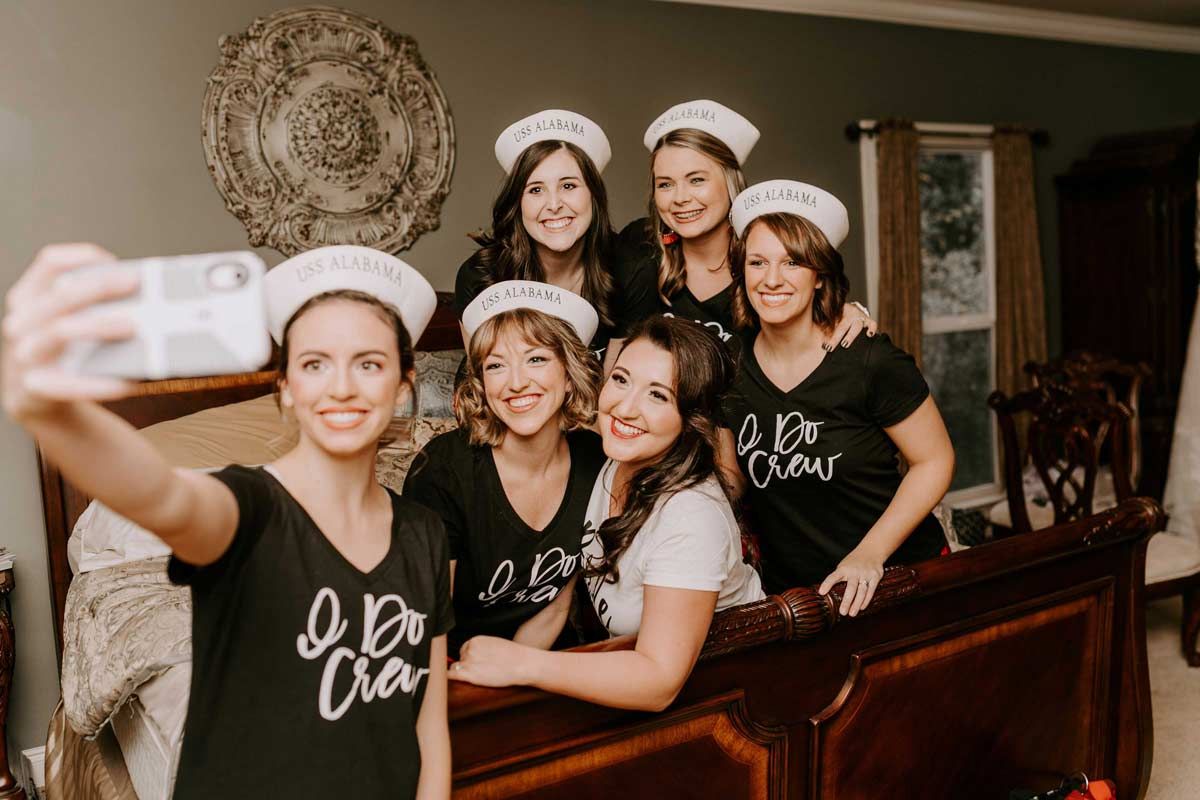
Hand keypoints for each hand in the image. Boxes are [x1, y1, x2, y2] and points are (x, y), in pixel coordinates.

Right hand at [2, 244, 138, 419]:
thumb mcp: (71, 320)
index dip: (83, 257)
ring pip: (59, 330)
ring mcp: (24, 354)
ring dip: (98, 326)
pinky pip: (65, 383)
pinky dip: (96, 383)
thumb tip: (150, 297)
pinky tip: (125, 383)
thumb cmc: (66, 350)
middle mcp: (21, 322)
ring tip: (133, 327)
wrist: (38, 397)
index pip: (51, 263)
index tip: (116, 261)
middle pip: (60, 294)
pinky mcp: (34, 387)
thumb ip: (96, 306)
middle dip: (99, 286)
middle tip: (135, 283)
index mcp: (30, 297)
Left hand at [447, 635, 534, 687]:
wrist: (522, 664)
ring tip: (480, 677)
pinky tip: (456, 682)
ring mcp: (468, 661)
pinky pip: (450, 675)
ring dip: (464, 673)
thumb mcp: (495, 645)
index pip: (464, 650)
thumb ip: (482, 648)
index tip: (477, 665)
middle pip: (460, 659)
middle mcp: (469, 649)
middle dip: (467, 666)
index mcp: (476, 640)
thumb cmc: (514, 656)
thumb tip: (475, 657)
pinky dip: (451, 678)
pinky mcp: (468, 674)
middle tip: (481, 672)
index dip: (470, 658)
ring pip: (456, 668)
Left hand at [818, 551, 883, 616]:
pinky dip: (866, 600)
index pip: (833, 577)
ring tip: (852, 614)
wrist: (872, 550)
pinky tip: (862, 607)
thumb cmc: (854, 561)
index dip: (827, 584)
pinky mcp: (875, 576)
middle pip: (851, 588)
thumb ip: (838, 577)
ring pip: (862, 591)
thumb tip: (827, 592)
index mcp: (844, 569)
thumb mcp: (844, 566)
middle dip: (846, 601)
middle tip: (842, 612)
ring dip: (857, 603)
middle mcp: (854, 571)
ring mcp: (866, 574)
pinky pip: (871, 590)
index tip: (821, 592)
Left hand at [824, 301, 876, 350]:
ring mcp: (860, 315)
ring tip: (845, 344)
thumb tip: (813, 333)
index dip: (825, 332)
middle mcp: (850, 312)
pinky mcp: (869, 320)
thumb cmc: (837, 316)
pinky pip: (873, 324)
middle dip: (835, 338)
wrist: (851, 310)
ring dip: (850, 336)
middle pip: (842, 326)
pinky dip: (872, 329)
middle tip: (829, 347)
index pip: (831, 321)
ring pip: (856, 326)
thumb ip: (822, 323)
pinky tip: (869, 335)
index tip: (822, 343)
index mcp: (838, 310)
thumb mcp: (829, 317)